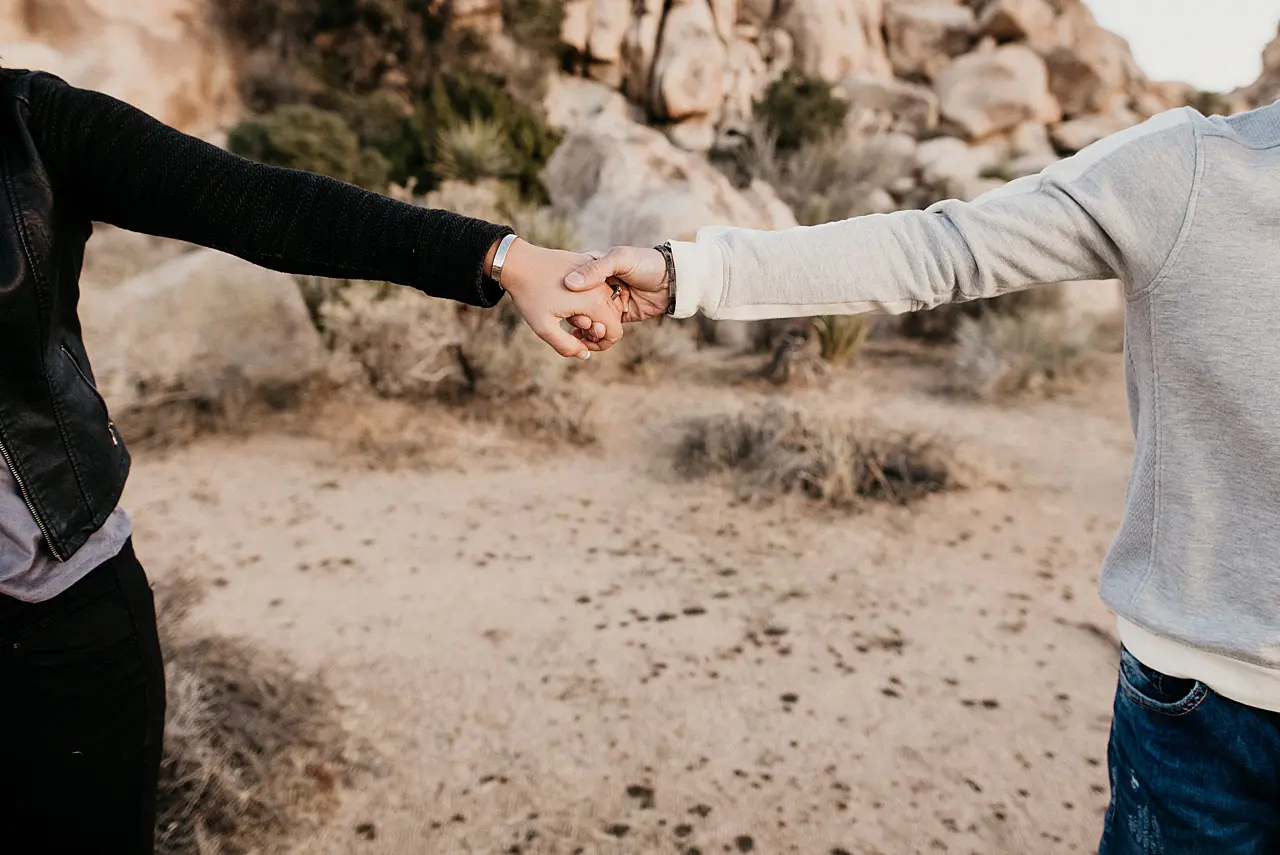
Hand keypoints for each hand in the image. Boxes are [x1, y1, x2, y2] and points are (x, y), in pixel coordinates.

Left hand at [497, 239, 626, 357]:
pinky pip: (600, 290)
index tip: (580, 339)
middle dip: (597, 329)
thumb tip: (585, 354)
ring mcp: (596, 274)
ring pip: (609, 303)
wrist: (519, 262)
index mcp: (595, 303)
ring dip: (595, 315)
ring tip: (570, 315)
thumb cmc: (530, 296)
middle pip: (614, 318)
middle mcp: (601, 287)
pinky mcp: (589, 266)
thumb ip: (567, 347)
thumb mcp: (544, 328)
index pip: (615, 332)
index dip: (601, 343)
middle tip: (572, 328)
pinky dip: (592, 301)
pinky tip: (570, 302)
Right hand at [563, 247, 670, 341]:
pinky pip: (600, 328)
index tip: (568, 303)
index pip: (571, 282)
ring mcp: (605, 303)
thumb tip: (570, 284)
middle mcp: (596, 286)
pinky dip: (593, 336)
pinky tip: (585, 341)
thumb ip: (596, 270)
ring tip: (584, 332)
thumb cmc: (646, 263)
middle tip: (582, 321)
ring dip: (583, 327)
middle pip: (576, 303)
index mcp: (592, 268)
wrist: (672, 281)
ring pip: (588, 317)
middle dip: (576, 314)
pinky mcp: (616, 317)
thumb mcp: (620, 259)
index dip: (566, 294)